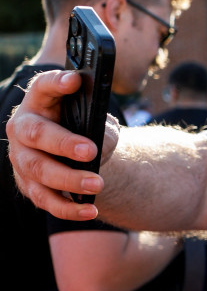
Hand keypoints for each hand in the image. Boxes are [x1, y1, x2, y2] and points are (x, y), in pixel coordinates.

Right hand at [4, 70, 116, 220]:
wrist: (76, 156)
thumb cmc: (84, 129)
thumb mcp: (96, 122)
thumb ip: (98, 126)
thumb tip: (100, 144)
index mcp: (39, 103)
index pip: (43, 87)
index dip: (56, 83)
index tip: (74, 80)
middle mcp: (23, 129)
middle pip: (36, 134)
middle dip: (63, 143)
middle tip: (91, 151)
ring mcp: (21, 157)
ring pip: (38, 170)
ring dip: (68, 179)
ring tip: (97, 184)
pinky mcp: (28, 184)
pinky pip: (45, 199)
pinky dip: (68, 208)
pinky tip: (90, 211)